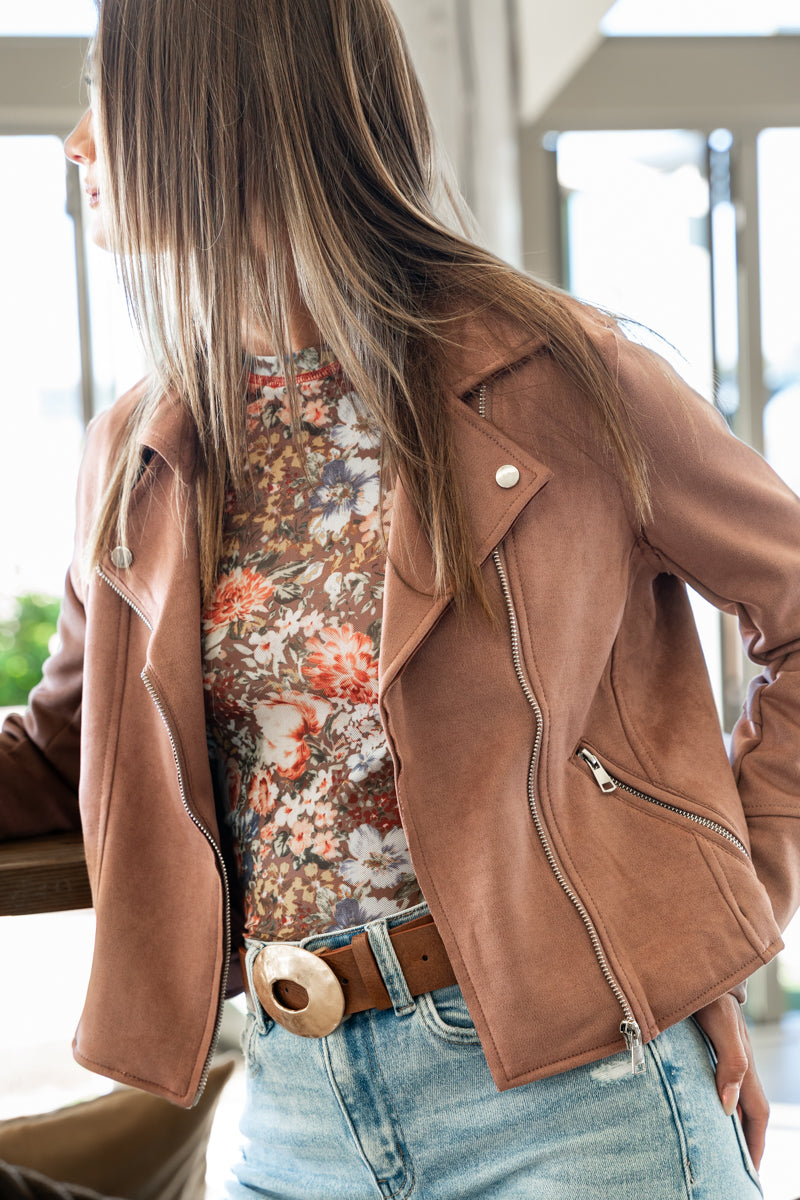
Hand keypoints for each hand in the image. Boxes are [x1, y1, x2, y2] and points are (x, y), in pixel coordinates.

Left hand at [692, 989, 768, 1169]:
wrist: (692, 957)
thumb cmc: (706, 987)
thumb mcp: (719, 1021)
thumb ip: (730, 1060)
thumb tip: (726, 1106)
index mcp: (743, 1060)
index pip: (757, 1113)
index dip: (755, 1144)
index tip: (750, 1173)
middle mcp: (736, 1058)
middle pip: (747, 1109)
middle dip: (744, 1142)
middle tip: (732, 1171)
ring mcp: (723, 1050)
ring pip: (731, 1095)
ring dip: (728, 1123)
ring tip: (716, 1149)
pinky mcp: (706, 1041)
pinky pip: (714, 1079)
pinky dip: (712, 1101)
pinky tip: (697, 1106)